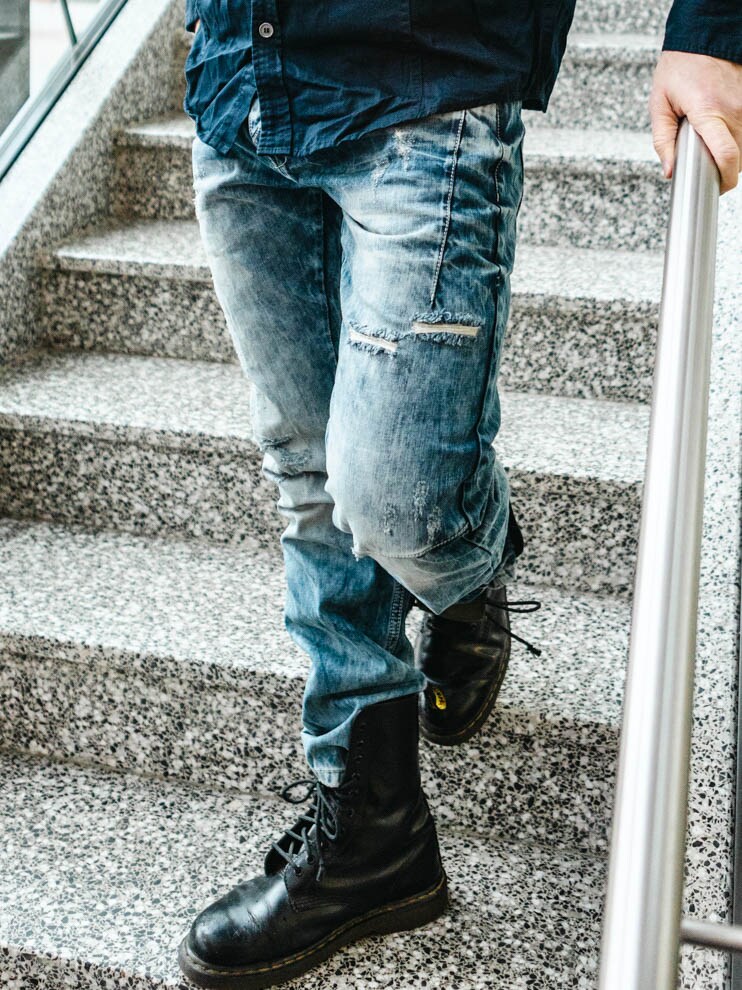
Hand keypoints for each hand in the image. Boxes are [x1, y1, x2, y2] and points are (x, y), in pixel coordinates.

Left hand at [650, 51, 741, 193]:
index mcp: (709, 112)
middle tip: (705, 167)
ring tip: (709, 144)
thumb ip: (663, 140)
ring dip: (730, 153)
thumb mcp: (659, 104)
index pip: (727, 155)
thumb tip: (668, 170)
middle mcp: (734, 109)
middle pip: (739, 157)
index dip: (724, 179)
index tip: (716, 188)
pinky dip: (735, 138)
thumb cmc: (679, 67)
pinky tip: (719, 131)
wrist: (704, 35)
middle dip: (724, 169)